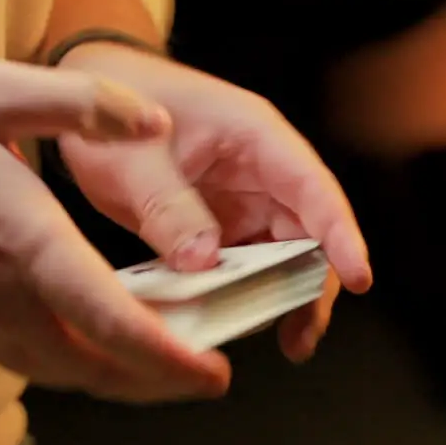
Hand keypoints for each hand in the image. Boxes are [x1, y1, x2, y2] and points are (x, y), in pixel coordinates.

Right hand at [0, 58, 230, 402]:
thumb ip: (83, 104)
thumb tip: (157, 121)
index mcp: (23, 239)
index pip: (111, 320)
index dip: (170, 356)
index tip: (215, 373)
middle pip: (96, 368)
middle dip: (159, 380)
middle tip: (206, 373)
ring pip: (61, 370)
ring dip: (118, 374)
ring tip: (163, 357)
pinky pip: (24, 357)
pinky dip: (72, 359)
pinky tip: (87, 332)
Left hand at [57, 44, 371, 362]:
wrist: (86, 102)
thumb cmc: (114, 110)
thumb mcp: (134, 159)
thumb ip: (169, 207)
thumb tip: (205, 262)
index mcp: (256, 136)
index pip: (312, 187)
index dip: (340, 233)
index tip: (359, 277)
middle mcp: (261, 169)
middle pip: (308, 231)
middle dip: (313, 283)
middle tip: (302, 336)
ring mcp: (243, 198)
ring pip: (283, 253)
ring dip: (284, 294)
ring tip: (288, 342)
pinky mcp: (220, 222)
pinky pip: (245, 262)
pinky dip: (245, 292)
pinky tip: (235, 320)